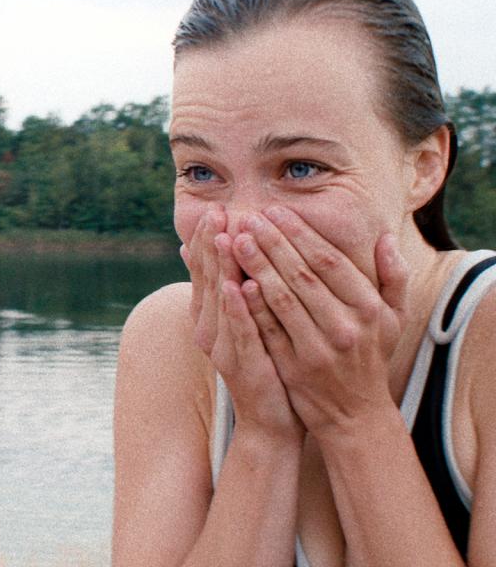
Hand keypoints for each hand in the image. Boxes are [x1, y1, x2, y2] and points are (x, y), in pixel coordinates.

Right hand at [182, 206, 303, 445]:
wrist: (270, 422)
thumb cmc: (265, 367)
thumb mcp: (245, 325)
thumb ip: (229, 292)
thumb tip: (207, 257)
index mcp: (211, 318)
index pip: (207, 271)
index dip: (210, 241)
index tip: (216, 210)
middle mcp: (210, 329)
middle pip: (209, 279)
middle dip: (214, 244)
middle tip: (217, 213)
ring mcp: (224, 348)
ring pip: (222, 300)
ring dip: (222, 268)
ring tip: (225, 237)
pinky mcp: (243, 364)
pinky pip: (240, 330)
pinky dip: (238, 307)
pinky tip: (240, 285)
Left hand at [232, 206, 408, 440]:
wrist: (355, 415)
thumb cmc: (370, 356)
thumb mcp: (392, 318)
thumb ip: (393, 277)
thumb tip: (385, 238)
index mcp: (368, 308)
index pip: (329, 261)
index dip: (301, 233)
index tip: (276, 211)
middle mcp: (346, 327)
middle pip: (302, 275)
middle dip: (272, 242)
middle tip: (248, 217)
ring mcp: (319, 349)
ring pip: (283, 300)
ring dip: (257, 267)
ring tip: (235, 240)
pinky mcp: (294, 368)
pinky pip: (270, 331)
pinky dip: (253, 307)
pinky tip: (235, 283)